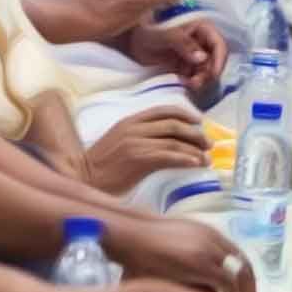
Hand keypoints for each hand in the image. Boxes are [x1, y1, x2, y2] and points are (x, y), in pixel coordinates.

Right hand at [85, 106, 209, 193]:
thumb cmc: (102, 166)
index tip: (199, 123)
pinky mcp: (140, 159)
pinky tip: (195, 164)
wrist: (83, 180)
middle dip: (195, 133)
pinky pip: (170, 156)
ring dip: (195, 149)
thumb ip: (140, 136)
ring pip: (175, 140)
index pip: (164, 110)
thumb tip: (169, 141)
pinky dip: (186, 159)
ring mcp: (137, 142)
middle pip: (174, 124)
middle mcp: (134, 127)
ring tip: (206, 158)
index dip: (186, 114)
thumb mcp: (120, 142)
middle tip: (208, 144)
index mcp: (130, 120)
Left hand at [118, 217, 257, 291]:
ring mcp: (210, 233)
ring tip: (241, 291)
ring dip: (244, 275)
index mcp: (199, 263)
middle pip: (242, 270)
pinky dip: (235, 261)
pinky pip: (230, 246)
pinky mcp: (207, 227)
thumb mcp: (163, 289)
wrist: (131, 233)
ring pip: (240, 256)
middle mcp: (210, 246)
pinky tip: (227, 273)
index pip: (232, 285)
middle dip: (248, 289)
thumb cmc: (140, 266)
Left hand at [126, 21, 227, 91]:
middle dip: (208, 73)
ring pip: (206, 70)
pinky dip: (192, 81)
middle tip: (196, 84)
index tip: (213, 74)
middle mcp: (200, 40)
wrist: (129, 42)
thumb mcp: (163, 35)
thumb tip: (202, 58)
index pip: (218, 43)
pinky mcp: (186, 65)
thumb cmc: (145, 32)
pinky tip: (182, 82)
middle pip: (214, 59)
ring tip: (188, 84)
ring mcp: (193, 54)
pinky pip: (196, 76)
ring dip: (200, 79)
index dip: (219, 59)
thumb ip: (183, 43)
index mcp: (199, 27)